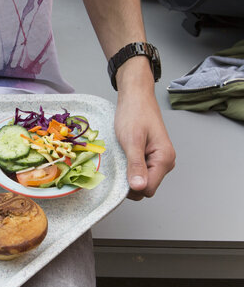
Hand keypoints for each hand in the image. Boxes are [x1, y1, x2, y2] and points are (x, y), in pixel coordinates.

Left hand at [115, 81, 175, 200]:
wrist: (136, 97)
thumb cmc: (134, 114)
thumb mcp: (132, 141)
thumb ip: (136, 165)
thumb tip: (139, 187)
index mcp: (165, 159)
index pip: (148, 189)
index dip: (132, 187)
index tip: (119, 173)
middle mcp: (166, 162)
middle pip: (146, 187)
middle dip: (130, 180)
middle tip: (120, 161)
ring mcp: (159, 160)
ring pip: (142, 180)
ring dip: (129, 173)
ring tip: (123, 155)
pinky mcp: (152, 157)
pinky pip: (140, 171)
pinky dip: (130, 167)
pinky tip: (125, 155)